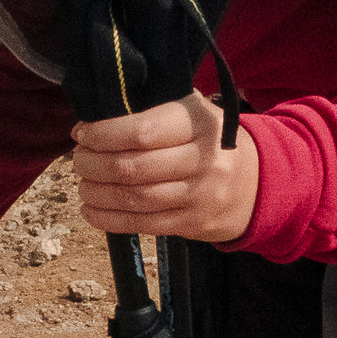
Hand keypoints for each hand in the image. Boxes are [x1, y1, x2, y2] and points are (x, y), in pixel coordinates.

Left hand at [72, 92, 260, 244]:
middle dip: (93, 164)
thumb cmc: (210, 142)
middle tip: (78, 159)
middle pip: (132, 167)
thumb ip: (153, 114)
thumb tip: (95, 123)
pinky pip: (142, 224)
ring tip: (82, 184)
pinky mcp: (192, 224)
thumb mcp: (194, 115)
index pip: (143, 131)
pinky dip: (108, 219)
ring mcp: (199, 195)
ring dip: (96, 192)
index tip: (81, 133)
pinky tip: (90, 209)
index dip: (103, 134)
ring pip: (134, 197)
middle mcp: (203, 159)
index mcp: (200, 123)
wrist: (258, 183)